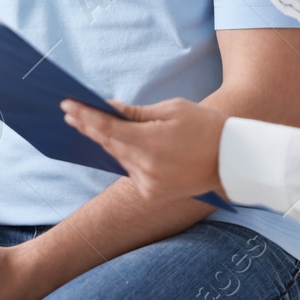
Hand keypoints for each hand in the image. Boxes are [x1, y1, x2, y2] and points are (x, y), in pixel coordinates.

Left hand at [61, 97, 227, 200]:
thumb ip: (137, 112)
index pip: (106, 128)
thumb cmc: (205, 126)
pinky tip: (121, 144)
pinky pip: (130, 171)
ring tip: (88, 124)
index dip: (84, 116)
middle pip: (108, 143)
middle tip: (70, 112)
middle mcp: (146, 166)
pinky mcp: (152, 193)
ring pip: (118, 157)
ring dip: (107, 141)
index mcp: (150, 142)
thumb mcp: (173, 109)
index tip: (67, 105)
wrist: (233, 159)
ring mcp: (148, 183)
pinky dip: (125, 156)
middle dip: (88, 127)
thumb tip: (108, 108)